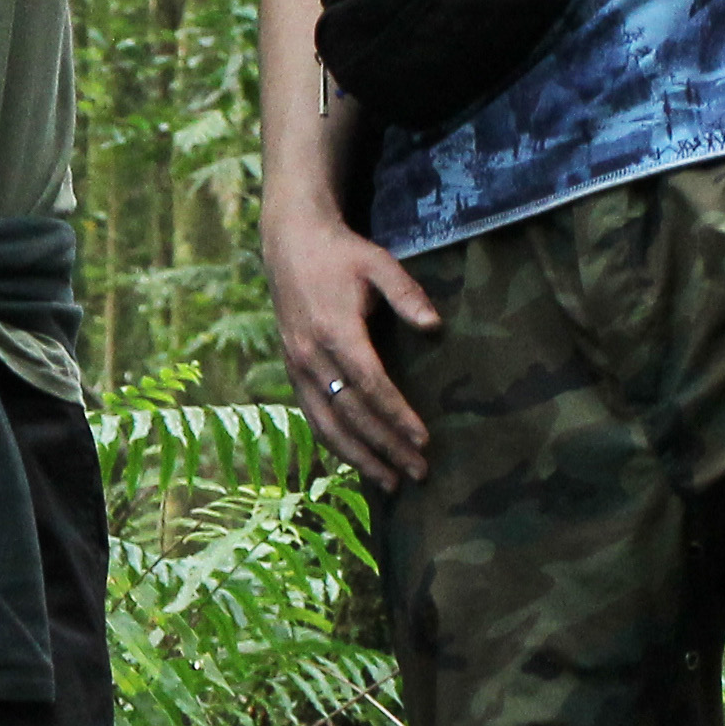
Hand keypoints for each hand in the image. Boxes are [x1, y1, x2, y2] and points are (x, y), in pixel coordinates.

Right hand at [268, 210, 440, 487]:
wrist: (290, 244)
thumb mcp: (378, 263)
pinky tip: (356, 459)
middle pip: (351, 414)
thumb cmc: (341, 254)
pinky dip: (334, 442)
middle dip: (385, 447)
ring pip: (326, 423)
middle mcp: (311, 356)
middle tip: (418, 472)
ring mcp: (297, 366)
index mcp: (335, 331)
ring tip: (389, 481)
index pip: (371, 386)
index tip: (424, 439)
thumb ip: (407, 295)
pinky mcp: (292, 370)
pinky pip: (312, 415)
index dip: (397, 415)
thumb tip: (434, 326)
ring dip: (358, 457)